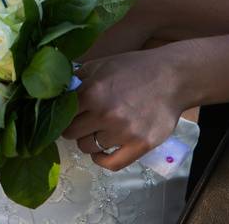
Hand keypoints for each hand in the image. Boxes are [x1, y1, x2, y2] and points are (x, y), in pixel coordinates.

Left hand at [62, 48, 186, 170]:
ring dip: (89, 141)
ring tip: (97, 131)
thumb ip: (77, 79)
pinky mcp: (140, 146)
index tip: (66, 114)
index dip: (63, 114)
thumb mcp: (101, 65)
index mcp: (92, 92)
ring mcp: (123, 132)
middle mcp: (106, 114)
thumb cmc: (134, 68)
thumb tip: (56, 93)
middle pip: (72, 134)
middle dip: (74, 128)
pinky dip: (101, 160)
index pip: (63, 114)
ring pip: (89, 148)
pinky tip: (100, 152)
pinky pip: (111, 164)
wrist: (172, 77)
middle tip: (83, 122)